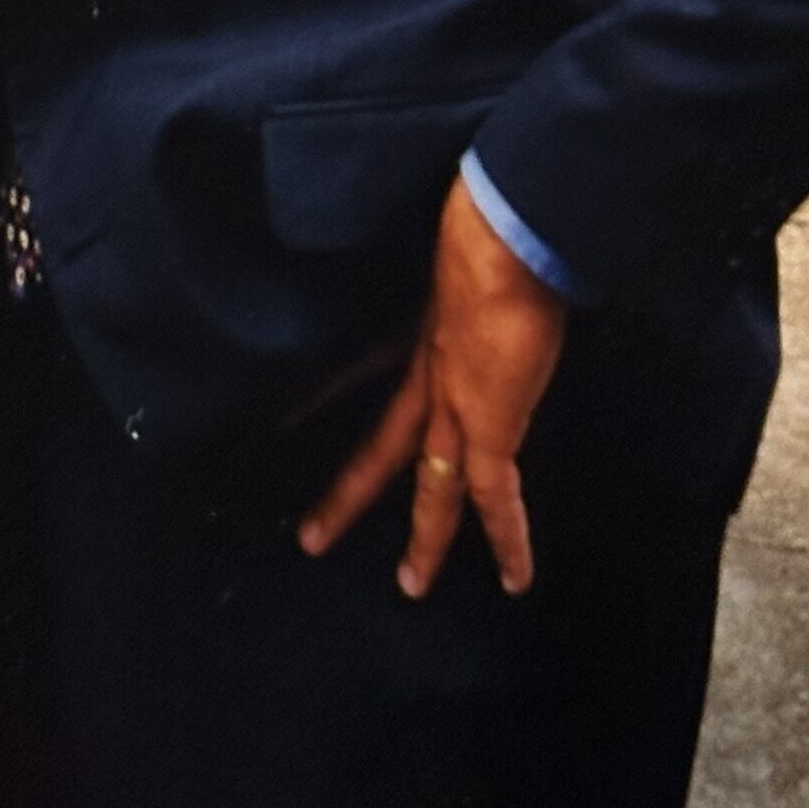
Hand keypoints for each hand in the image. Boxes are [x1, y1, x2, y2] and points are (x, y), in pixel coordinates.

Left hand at [300, 171, 566, 599]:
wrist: (505, 234)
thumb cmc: (492, 222)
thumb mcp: (462, 242)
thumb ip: (463, 259)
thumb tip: (486, 246)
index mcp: (423, 329)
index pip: (366, 367)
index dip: (329, 390)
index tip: (294, 408)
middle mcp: (430, 373)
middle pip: (381, 444)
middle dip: (351, 491)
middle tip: (312, 535)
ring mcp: (455, 404)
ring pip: (432, 486)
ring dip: (424, 538)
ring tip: (410, 585)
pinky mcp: (489, 426)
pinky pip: (497, 498)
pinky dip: (509, 540)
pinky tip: (515, 581)